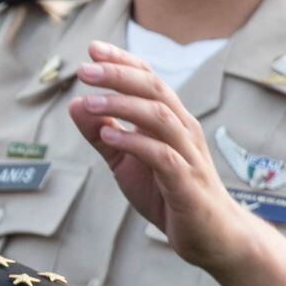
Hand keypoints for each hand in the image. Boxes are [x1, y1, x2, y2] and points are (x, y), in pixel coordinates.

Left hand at [67, 40, 258, 270]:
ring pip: (159, 117)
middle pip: (154, 90)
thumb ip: (102, 135)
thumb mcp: (125, 163)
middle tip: (85, 68)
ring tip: (88, 102)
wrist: (211, 237)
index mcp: (171, 120)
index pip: (148, 79)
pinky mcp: (186, 183)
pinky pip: (163, 156)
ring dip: (122, 105)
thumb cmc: (169, 195)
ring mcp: (188, 155)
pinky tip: (110, 136)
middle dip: (119, 75)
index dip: (122, 61)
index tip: (92, 48)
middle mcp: (183, 130)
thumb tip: (75, 104)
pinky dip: (135, 142)